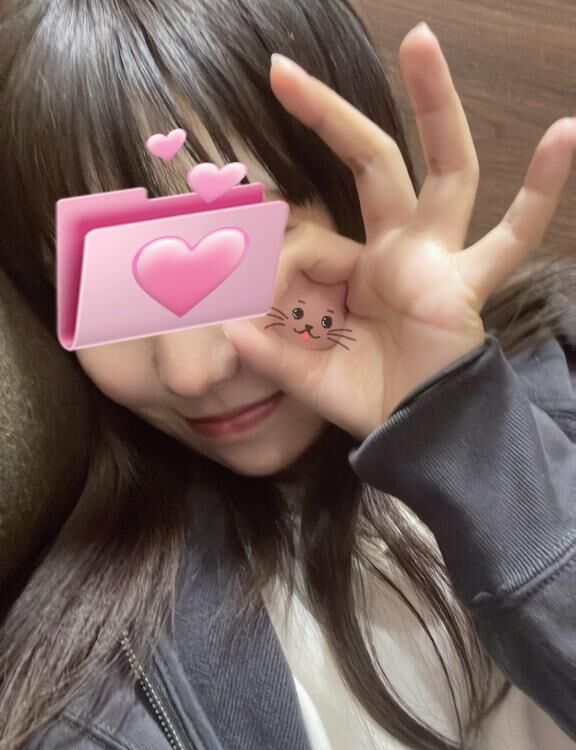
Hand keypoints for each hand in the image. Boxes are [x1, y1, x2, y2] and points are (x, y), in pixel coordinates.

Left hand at [223, 22, 575, 440]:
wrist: (418, 433)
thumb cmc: (369, 398)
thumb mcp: (305, 371)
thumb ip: (268, 348)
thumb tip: (225, 323)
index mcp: (357, 261)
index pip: (308, 231)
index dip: (271, 256)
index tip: (239, 291)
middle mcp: (399, 245)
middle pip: (371, 159)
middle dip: (329, 115)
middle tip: (280, 70)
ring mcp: (437, 257)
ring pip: (445, 170)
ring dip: (436, 106)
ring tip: (422, 41)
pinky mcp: (466, 282)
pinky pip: (511, 236)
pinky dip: (540, 192)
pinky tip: (567, 134)